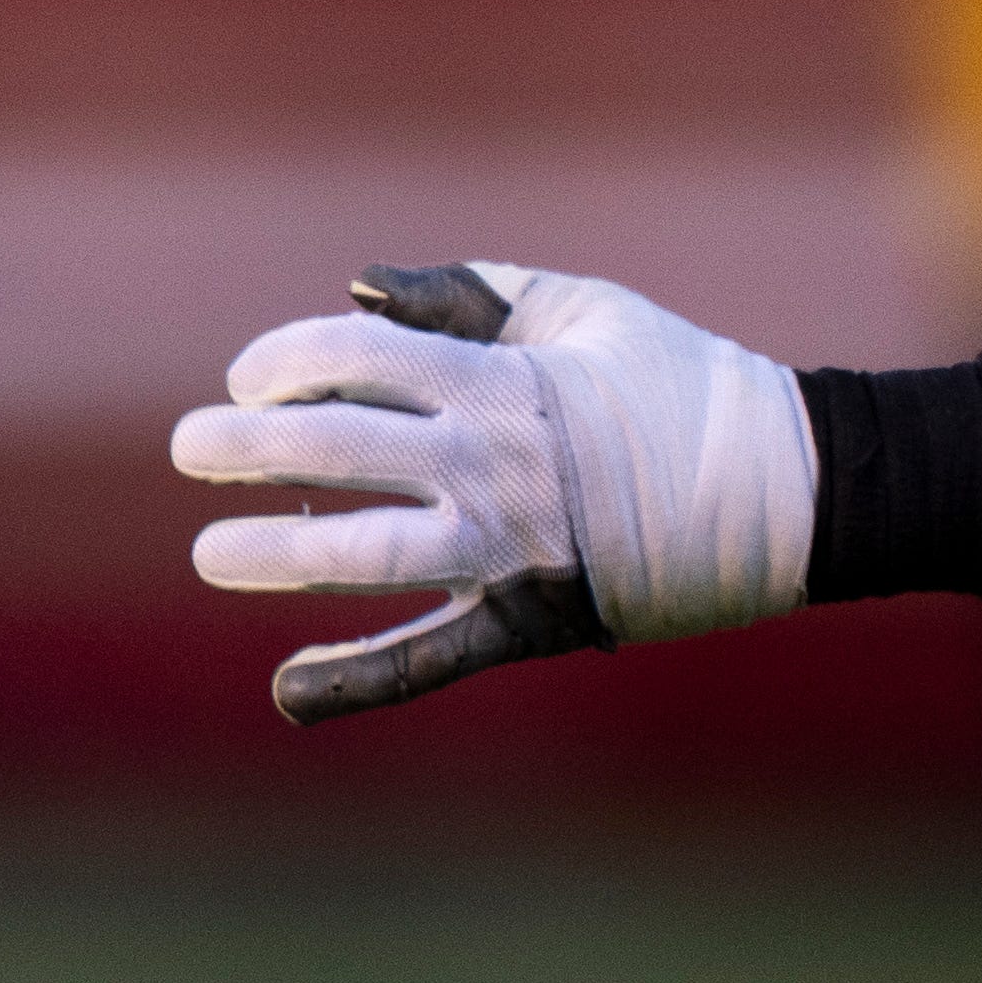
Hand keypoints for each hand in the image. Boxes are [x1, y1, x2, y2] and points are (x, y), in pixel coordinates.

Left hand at [173, 261, 820, 722]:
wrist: (793, 484)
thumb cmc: (677, 380)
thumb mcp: (574, 306)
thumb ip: (460, 292)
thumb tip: (354, 291)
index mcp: (501, 380)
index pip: (354, 359)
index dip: (284, 362)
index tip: (250, 378)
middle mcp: (494, 463)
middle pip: (335, 449)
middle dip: (246, 447)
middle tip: (188, 448)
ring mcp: (513, 549)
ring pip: (368, 553)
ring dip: (276, 555)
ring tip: (210, 552)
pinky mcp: (536, 620)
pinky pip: (435, 656)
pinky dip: (358, 678)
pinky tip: (288, 691)